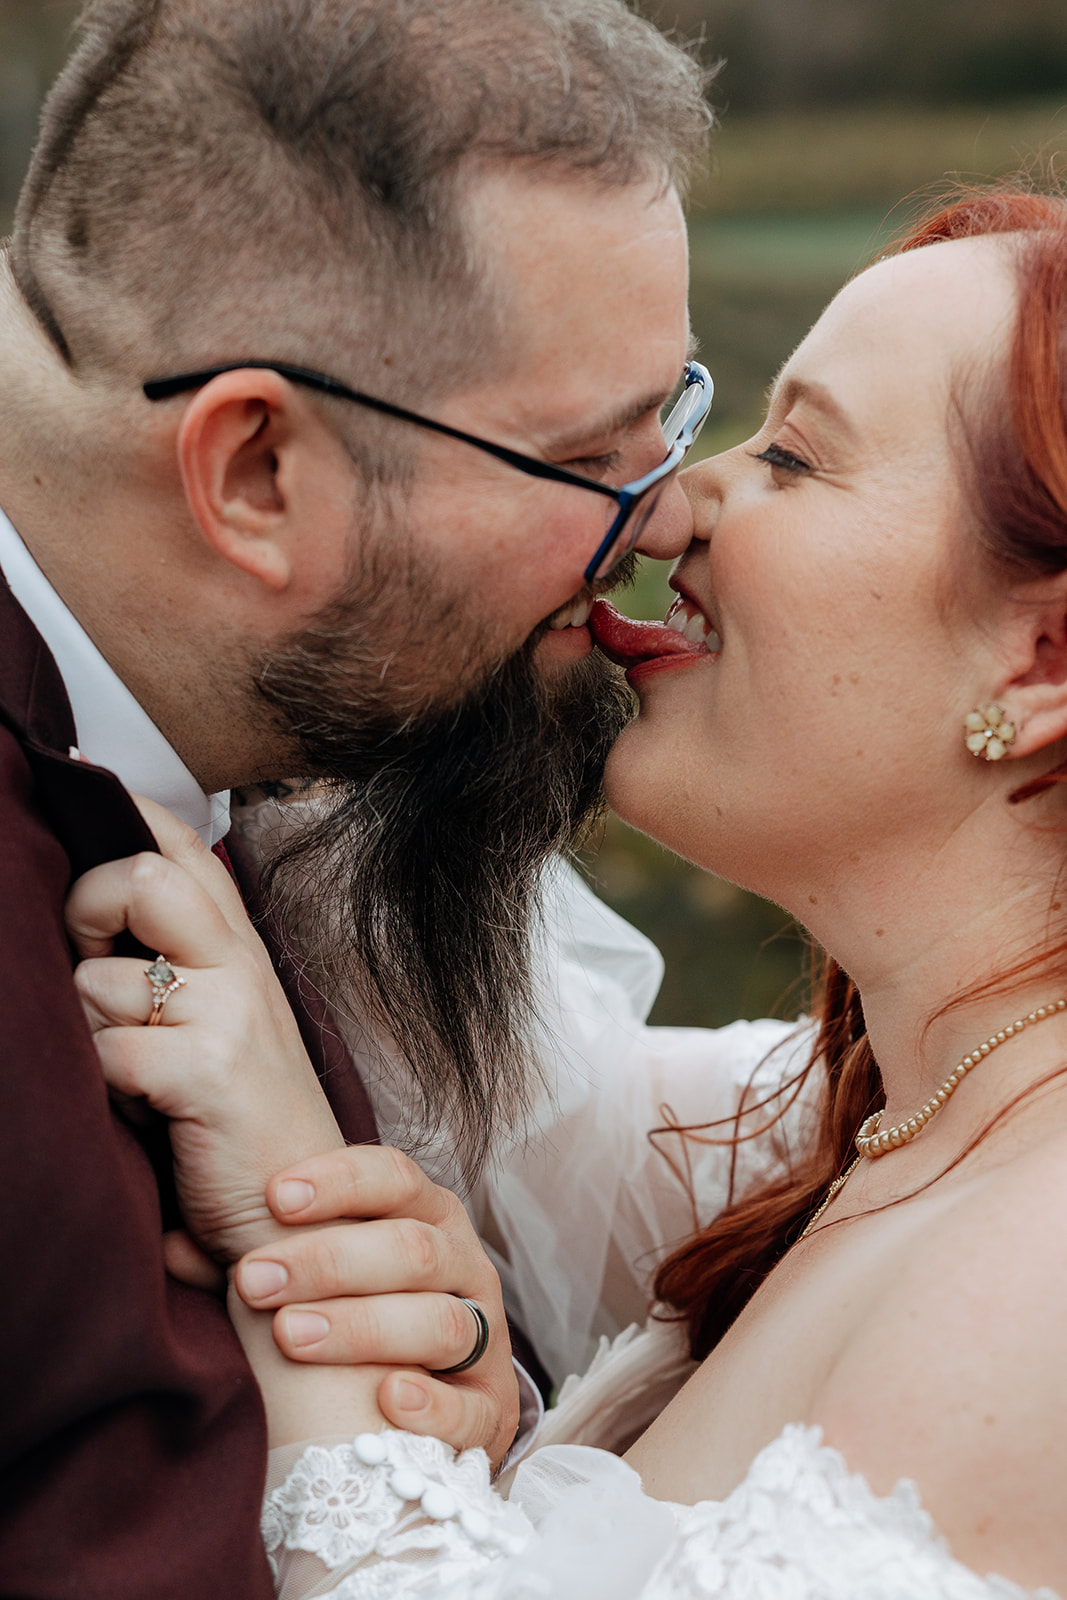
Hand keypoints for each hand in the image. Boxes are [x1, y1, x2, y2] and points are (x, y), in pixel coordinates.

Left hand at [65, 798, 343, 1262]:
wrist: (306, 1228)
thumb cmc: (249, 1133)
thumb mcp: (223, 1035)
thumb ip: (180, 973)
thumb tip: (97, 924)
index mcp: (244, 955)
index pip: (187, 851)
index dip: (131, 810)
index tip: (80, 776)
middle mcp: (243, 970)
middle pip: (144, 876)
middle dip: (86, 907)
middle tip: (90, 960)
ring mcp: (230, 1014)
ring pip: (100, 980)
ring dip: (87, 1033)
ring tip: (128, 1078)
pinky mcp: (208, 1070)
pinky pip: (105, 1051)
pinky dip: (100, 1086)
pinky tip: (140, 1115)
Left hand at [234, 1145, 520, 1466]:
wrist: (421, 1408)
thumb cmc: (352, 1319)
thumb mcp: (312, 1278)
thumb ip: (251, 1255)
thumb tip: (172, 1245)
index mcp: (427, 1216)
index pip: (396, 1177)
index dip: (339, 1182)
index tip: (272, 1196)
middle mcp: (464, 1266)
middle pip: (411, 1248)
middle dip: (329, 1261)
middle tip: (252, 1282)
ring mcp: (486, 1336)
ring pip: (441, 1320)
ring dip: (363, 1327)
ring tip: (291, 1336)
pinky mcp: (493, 1409)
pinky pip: (471, 1405)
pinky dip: (430, 1403)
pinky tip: (385, 1399)